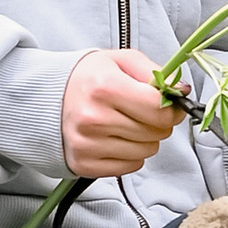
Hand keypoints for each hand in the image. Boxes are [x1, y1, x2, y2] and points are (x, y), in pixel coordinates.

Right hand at [61, 47, 181, 178]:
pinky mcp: (84, 164)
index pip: (159, 110)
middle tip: (142, 112)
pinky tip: (116, 138)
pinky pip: (130, 166)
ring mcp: (88, 144)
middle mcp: (95, 118)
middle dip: (158, 122)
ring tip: (126, 123)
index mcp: (105, 87)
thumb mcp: (120, 61)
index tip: (169, 104)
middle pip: (156, 132)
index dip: (172, 108)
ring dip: (145, 139)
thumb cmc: (86, 79)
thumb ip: (154, 72)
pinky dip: (131, 154)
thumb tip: (181, 90)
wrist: (46, 97)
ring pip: (146, 151)